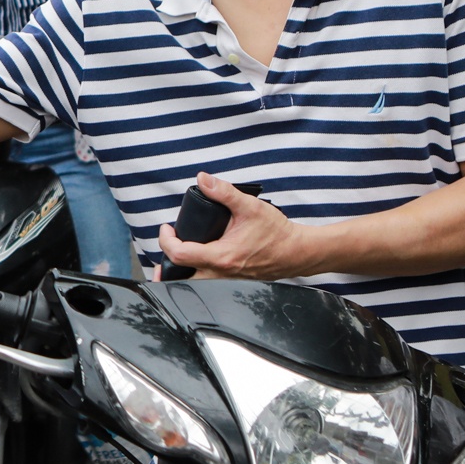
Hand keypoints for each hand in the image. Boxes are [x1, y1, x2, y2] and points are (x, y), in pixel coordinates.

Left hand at [157, 172, 316, 279]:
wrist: (298, 251)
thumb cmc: (277, 233)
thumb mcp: (249, 207)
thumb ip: (224, 192)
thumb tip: (203, 179)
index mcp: (221, 257)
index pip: (179, 254)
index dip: (166, 240)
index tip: (167, 228)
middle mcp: (221, 274)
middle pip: (181, 277)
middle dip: (167, 264)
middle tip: (168, 245)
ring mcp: (227, 281)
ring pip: (194, 284)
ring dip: (181, 271)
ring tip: (177, 253)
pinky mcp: (233, 282)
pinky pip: (208, 283)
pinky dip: (196, 273)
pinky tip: (196, 260)